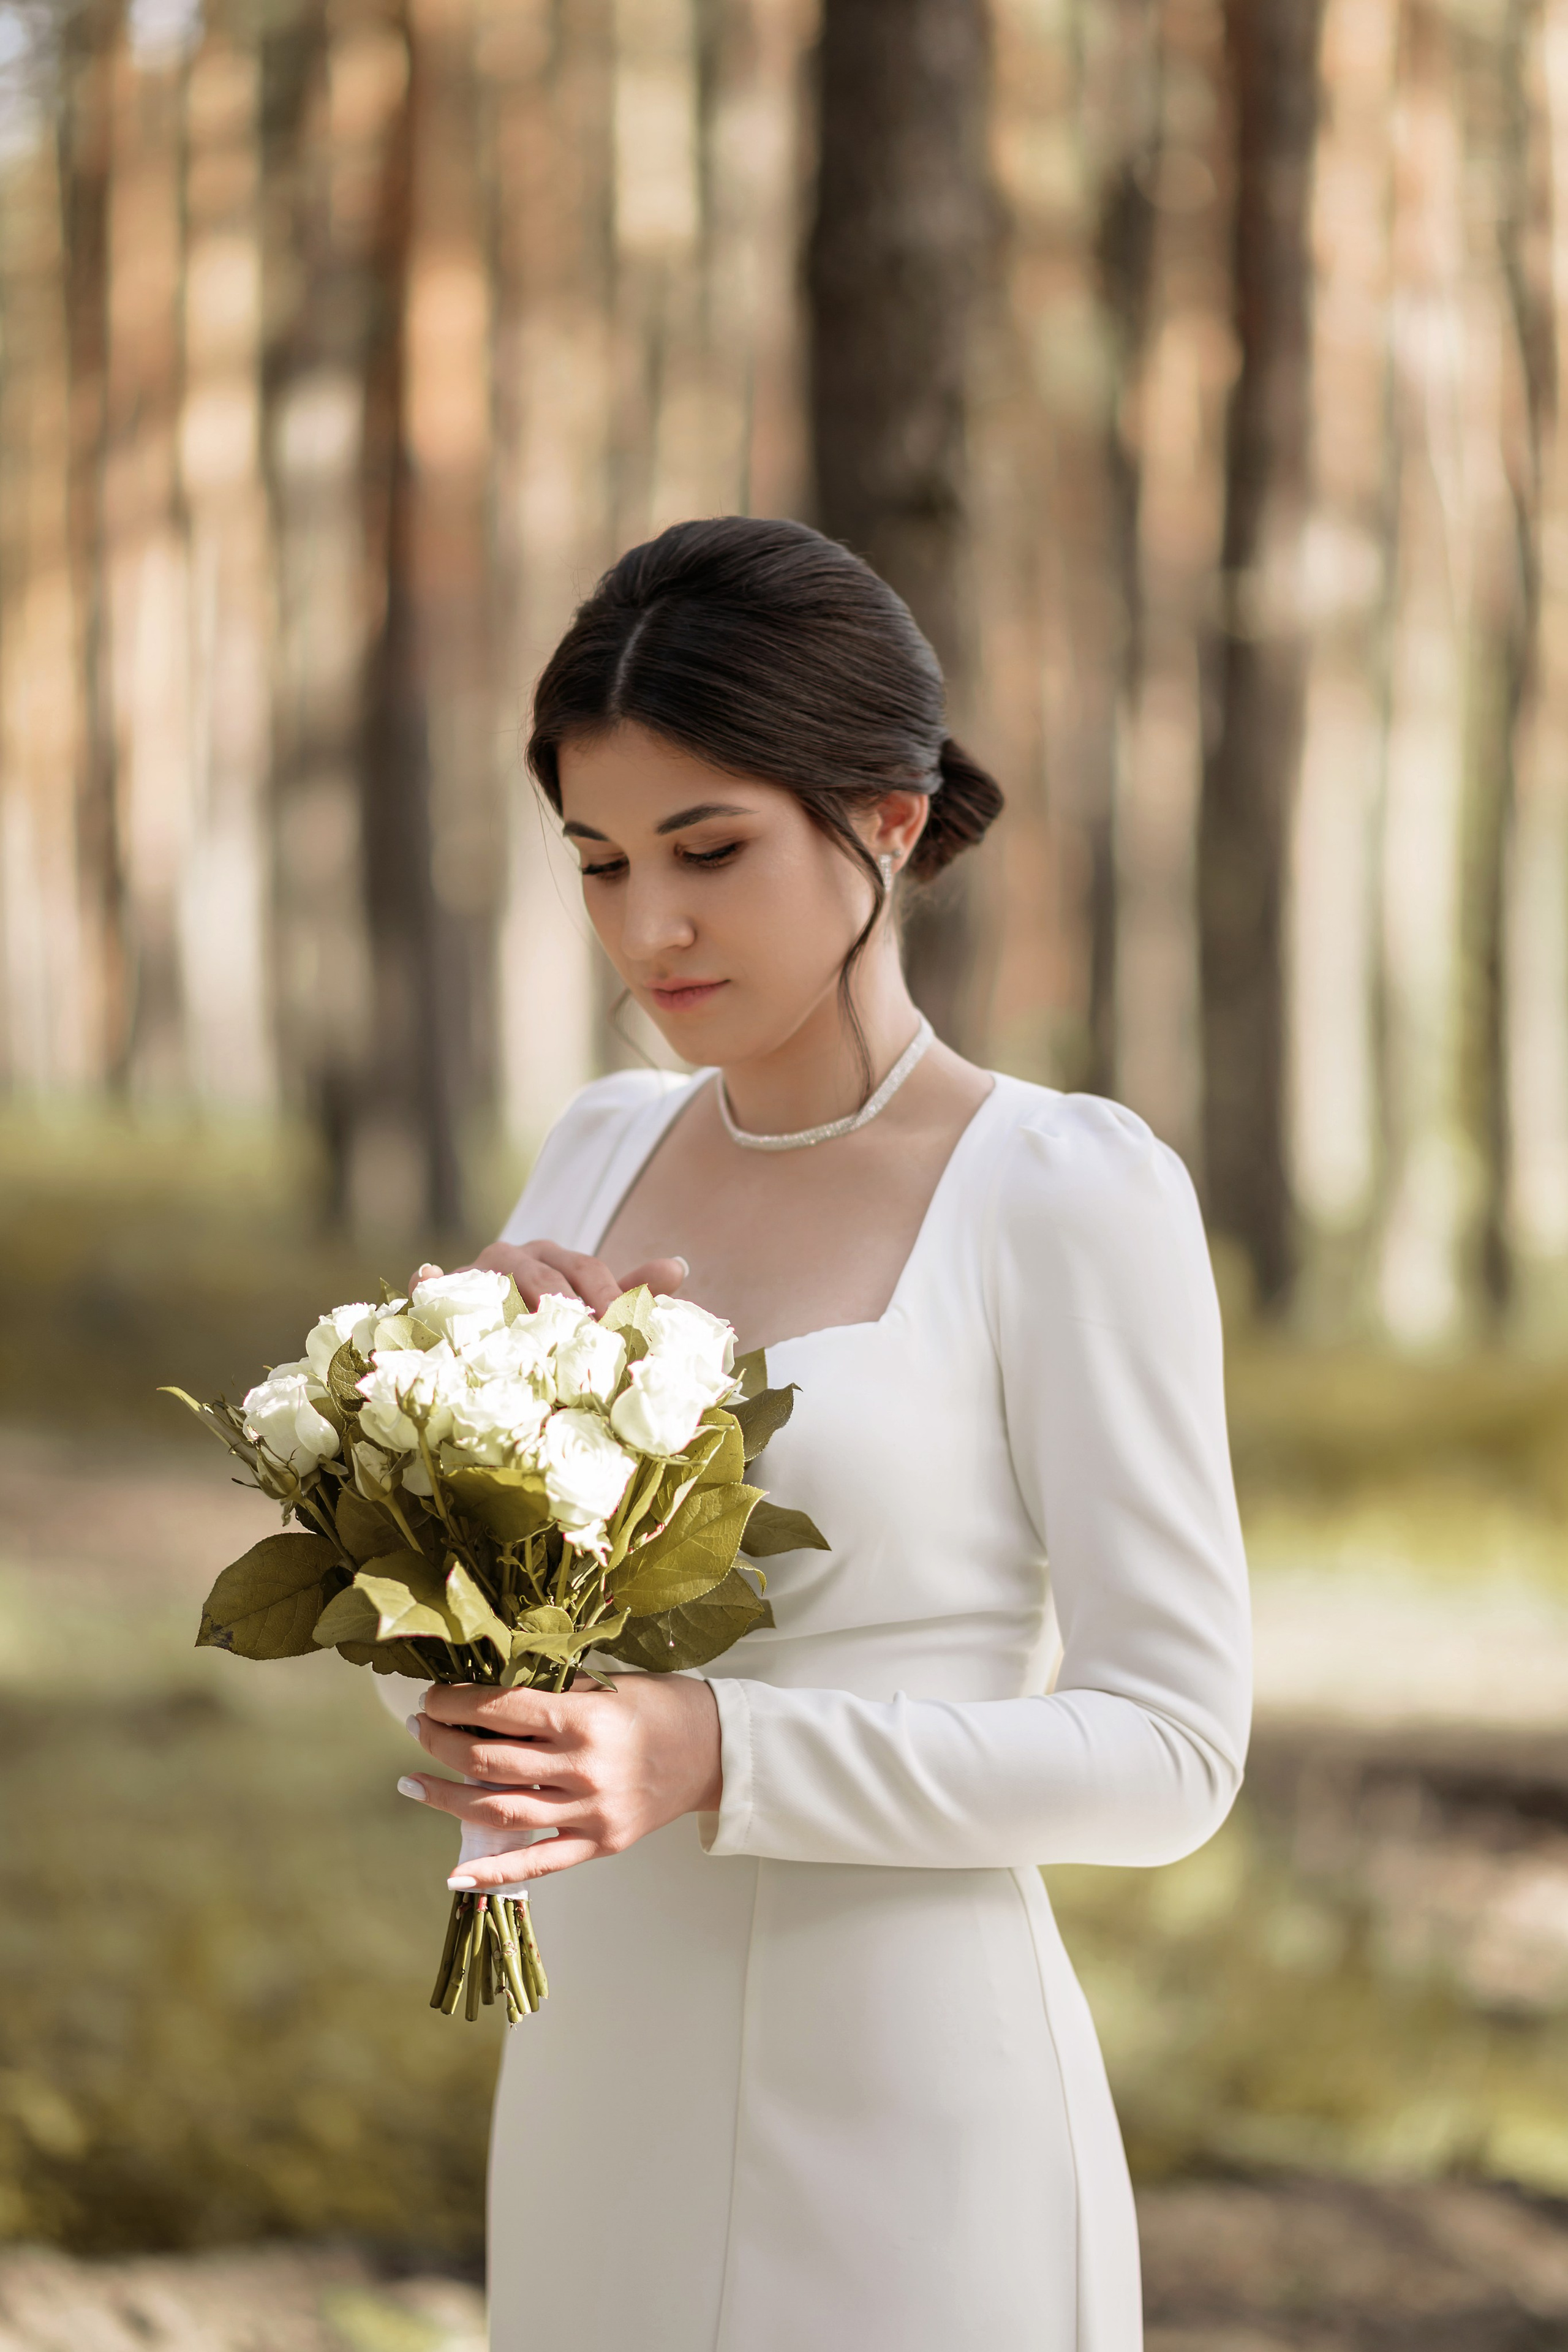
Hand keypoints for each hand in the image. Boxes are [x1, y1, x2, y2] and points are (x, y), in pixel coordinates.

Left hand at [397, 1674, 723, 1886]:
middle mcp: (584, 1770)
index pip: (500, 1710)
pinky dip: (493, 1874)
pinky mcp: (599, 1845)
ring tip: (411, 1782)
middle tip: (418, 1726)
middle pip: (489, 1761)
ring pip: (500, 1812)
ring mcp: (590, 1814)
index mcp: (586, 1719)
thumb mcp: (607, 1683)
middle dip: (440, 1742)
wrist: (716, 1751)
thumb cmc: (661, 1706)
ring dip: (446, 1798)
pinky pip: (538, 1865)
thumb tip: (484, 1691)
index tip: (433, 1695)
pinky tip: (454, 1875)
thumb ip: (550, 1689)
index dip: (455, 1703)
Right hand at [412, 1241, 687, 1316]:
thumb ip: (632, 1292)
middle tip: (586, 1341)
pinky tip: (426, 1276)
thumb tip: (679, 1267)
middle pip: (545, 1278)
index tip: (624, 1331)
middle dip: (568, 1309)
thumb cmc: (544, 1319)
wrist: (481, 1325)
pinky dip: (427, 1281)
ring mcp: (475, 1272)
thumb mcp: (589, 1306)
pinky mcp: (441, 1291)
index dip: (608, 1299)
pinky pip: (433, 1286)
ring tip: (533, 1328)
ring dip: (512, 1304)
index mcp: (555, 1259)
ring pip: (496, 1282)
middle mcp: (515, 1258)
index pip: (588, 1271)